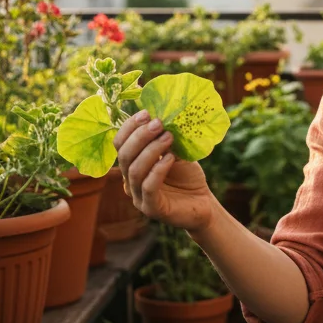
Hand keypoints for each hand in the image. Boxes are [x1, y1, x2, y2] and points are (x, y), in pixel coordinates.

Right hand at [113, 110, 214, 232]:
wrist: (202, 203)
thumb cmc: (186, 177)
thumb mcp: (175, 152)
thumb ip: (165, 138)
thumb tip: (162, 116)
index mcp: (131, 165)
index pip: (119, 144)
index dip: (129, 127)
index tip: (146, 113)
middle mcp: (129, 181)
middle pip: (124, 156)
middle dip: (140, 136)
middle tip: (158, 123)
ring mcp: (138, 197)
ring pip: (134, 170)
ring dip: (151, 150)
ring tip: (168, 137)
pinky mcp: (151, 208)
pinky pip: (148, 187)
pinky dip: (158, 170)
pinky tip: (170, 158)